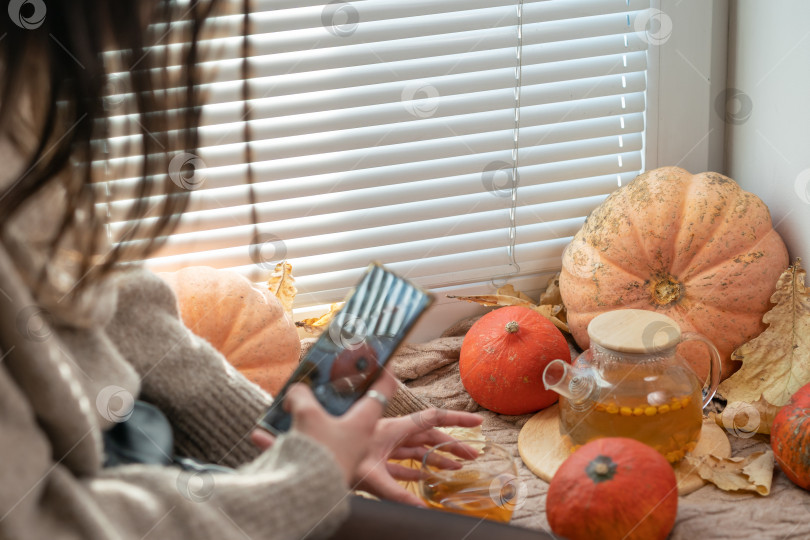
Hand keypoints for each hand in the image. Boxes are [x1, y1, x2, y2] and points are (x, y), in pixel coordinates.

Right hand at [250, 370, 397, 485]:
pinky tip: (262, 434)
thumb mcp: (308, 415)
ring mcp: (343, 451)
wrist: (307, 494)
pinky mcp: (325, 464)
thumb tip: (296, 391)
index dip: (384, 371)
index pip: (383, 389)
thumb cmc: (319, 452)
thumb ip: (301, 396)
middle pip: (354, 406)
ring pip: (328, 424)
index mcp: (364, 420)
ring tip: (290, 404)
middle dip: (340, 392)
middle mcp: (358, 436)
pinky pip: (309, 443)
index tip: (384, 357)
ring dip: (311, 414)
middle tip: (329, 377)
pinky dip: (291, 436)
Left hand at [352, 408, 482, 506]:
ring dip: (439, 457)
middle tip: (474, 456)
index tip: (478, 423)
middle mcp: (392, 435)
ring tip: (459, 467)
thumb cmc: (339, 462)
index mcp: (394, 429)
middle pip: (430, 437)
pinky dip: (421, 468)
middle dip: (453, 445)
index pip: (432, 420)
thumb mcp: (372, 478)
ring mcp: (385, 447)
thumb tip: (423, 509)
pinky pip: (405, 463)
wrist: (314, 466)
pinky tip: (431, 476)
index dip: (456, 421)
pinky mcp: (378, 461)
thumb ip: (399, 494)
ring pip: (419, 449)